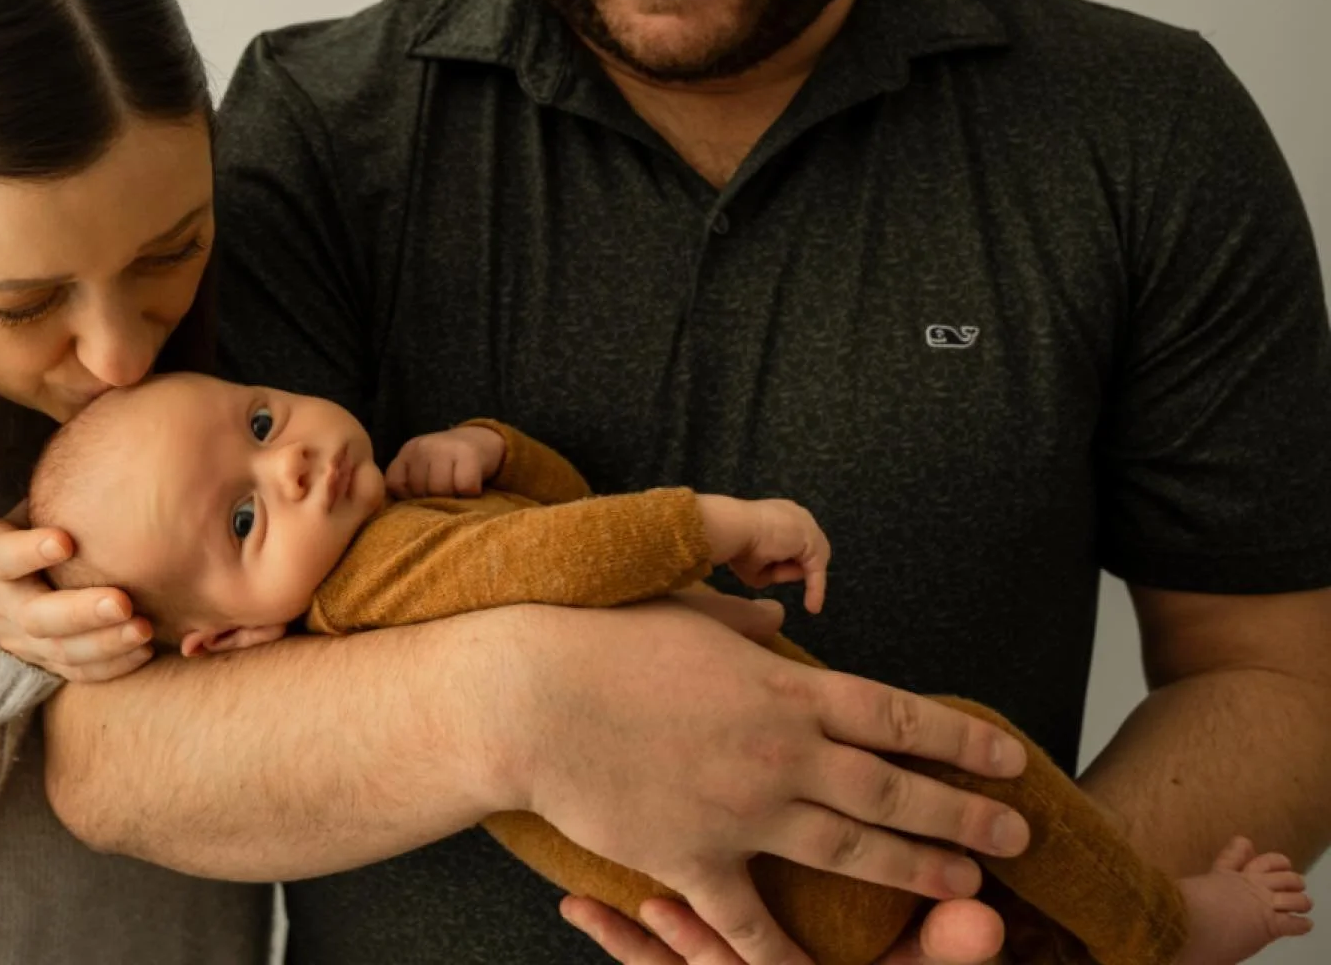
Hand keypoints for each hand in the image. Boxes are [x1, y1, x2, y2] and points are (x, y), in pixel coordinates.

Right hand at [0, 511, 153, 681]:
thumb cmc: (16, 540)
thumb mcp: (17, 514)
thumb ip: (51, 494)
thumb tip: (108, 434)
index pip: (3, 556)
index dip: (30, 550)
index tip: (63, 539)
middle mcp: (5, 605)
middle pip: (39, 616)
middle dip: (81, 611)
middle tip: (121, 601)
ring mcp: (24, 641)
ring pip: (61, 651)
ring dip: (104, 643)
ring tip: (142, 628)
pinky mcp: (45, 663)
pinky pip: (77, 672)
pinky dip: (110, 665)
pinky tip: (144, 648)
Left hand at [385, 425, 505, 496]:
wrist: (482, 439)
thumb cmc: (448, 463)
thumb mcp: (422, 467)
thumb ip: (407, 484)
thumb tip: (403, 514)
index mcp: (408, 451)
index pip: (395, 484)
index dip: (408, 496)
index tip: (423, 494)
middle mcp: (423, 447)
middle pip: (420, 490)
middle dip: (432, 499)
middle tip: (445, 492)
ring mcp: (445, 448)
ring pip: (441, 490)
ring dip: (452, 498)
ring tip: (457, 491)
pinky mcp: (469, 454)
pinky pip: (464, 487)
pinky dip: (470, 493)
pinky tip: (471, 487)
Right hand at [491, 600, 1029, 964]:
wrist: (530, 696)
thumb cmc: (602, 641)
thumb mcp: (687, 613)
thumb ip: (743, 630)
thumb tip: (776, 627)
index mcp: (783, 687)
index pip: (898, 716)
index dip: (962, 740)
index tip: (1010, 756)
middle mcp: (779, 753)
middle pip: (894, 789)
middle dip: (964, 814)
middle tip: (1015, 834)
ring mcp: (741, 811)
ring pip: (850, 850)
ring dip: (914, 870)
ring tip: (963, 883)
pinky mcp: (693, 858)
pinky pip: (751, 923)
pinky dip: (785, 959)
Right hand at [696, 494, 830, 613]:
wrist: (734, 527)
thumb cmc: (736, 542)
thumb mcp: (753, 560)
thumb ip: (768, 568)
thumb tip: (777, 576)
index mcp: (780, 513)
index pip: (794, 541)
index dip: (786, 560)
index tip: (774, 573)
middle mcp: (797, 515)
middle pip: (806, 551)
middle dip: (791, 566)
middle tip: (774, 575)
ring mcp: (808, 526)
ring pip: (808, 562)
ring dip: (789, 573)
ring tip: (767, 570)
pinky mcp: (813, 541)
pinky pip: (817, 571)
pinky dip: (815, 590)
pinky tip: (812, 607)